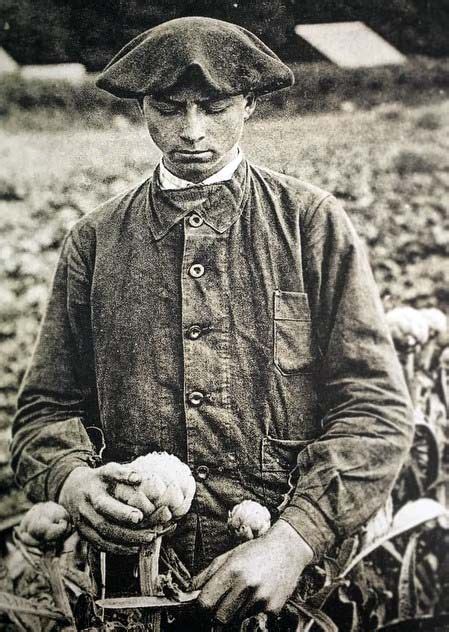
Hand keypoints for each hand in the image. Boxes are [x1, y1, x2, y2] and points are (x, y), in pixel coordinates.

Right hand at [58, 462, 157, 553]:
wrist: (71, 489)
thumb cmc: (98, 480)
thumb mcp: (107, 470)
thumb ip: (122, 473)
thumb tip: (139, 478)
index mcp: (91, 490)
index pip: (104, 503)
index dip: (121, 511)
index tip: (140, 517)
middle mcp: (85, 508)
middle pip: (103, 523)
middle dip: (128, 532)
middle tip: (150, 532)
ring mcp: (82, 523)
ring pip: (103, 536)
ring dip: (127, 540)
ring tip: (148, 538)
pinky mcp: (83, 533)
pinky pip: (100, 545)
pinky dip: (118, 548)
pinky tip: (135, 547)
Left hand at [193, 519, 313, 624]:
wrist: (288, 549)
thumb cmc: (255, 551)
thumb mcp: (229, 556)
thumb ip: (207, 574)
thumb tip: (189, 591)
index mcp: (232, 570)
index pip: (206, 602)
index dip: (201, 606)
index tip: (204, 604)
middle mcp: (246, 585)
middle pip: (220, 617)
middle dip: (217, 612)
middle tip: (223, 602)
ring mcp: (261, 598)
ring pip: (236, 620)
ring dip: (236, 612)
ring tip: (243, 595)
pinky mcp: (273, 608)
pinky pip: (254, 619)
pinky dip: (252, 613)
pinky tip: (257, 597)